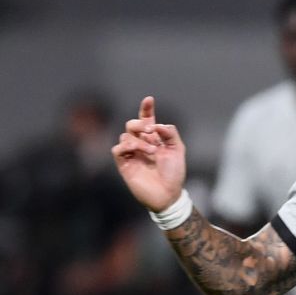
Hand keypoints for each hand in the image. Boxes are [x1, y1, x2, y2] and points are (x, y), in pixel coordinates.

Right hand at [111, 95, 186, 212]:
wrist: (168, 194)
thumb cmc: (174, 174)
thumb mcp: (177, 150)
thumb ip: (170, 133)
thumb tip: (157, 124)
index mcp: (154, 139)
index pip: (146, 119)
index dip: (146, 108)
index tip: (149, 99)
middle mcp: (141, 143)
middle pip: (132, 124)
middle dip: (139, 123)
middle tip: (150, 130)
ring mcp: (132, 153)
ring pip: (126, 135)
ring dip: (140, 141)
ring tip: (153, 152)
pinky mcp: (124, 164)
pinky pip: (117, 149)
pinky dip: (127, 146)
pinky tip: (139, 152)